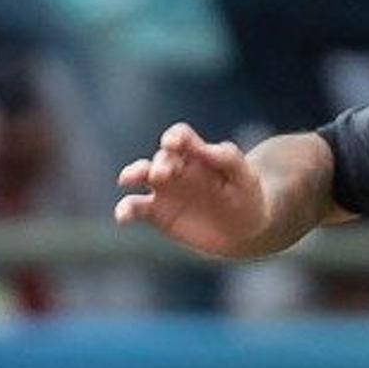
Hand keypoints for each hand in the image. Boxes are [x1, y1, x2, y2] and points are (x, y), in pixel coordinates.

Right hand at [114, 123, 291, 258]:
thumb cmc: (246, 196)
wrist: (242, 230)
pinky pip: (135, 208)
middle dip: (160, 163)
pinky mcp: (156, 213)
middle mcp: (176, 168)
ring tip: (128, 180)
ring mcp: (163, 190)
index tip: (173, 143)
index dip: (175, 137)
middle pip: (160, 158)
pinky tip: (122, 216)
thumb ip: (228, 159)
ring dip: (132, 174)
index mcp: (197, 154)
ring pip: (140, 176)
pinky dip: (125, 210)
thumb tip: (209, 147)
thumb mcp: (245, 177)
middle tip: (163, 174)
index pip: (180, 137)